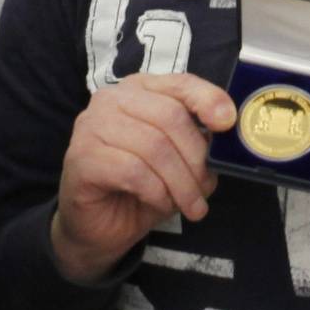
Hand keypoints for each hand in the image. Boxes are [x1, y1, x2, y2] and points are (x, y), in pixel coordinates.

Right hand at [50, 72, 234, 285]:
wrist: (98, 226)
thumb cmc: (140, 188)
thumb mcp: (177, 160)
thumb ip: (197, 141)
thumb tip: (226, 139)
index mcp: (139, 90)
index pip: (180, 83)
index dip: (208, 99)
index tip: (228, 123)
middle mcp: (111, 99)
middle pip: (170, 116)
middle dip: (196, 158)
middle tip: (205, 190)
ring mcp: (91, 126)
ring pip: (154, 146)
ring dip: (181, 183)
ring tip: (190, 205)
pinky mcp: (82, 158)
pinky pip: (134, 171)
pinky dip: (157, 193)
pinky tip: (161, 204)